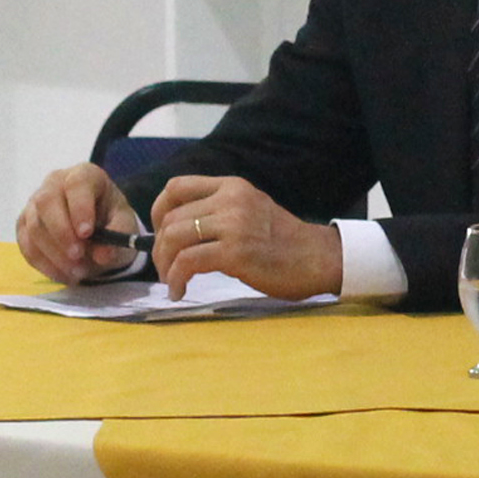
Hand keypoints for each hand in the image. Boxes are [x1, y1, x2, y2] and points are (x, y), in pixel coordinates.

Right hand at [16, 165, 140, 284]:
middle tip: (78, 256)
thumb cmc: (112, 219)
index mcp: (84, 175)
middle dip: (61, 233)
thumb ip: (118, 235)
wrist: (97, 229)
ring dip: (54, 253)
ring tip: (78, 272)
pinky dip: (44, 263)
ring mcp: (34, 203)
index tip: (87, 233)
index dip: (79, 208)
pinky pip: (26, 244)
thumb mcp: (124, 224)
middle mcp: (54, 183)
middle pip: (46, 203)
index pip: (76, 184)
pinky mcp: (23, 224)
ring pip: (34, 226)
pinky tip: (64, 275)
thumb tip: (103, 254)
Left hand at [149, 175, 344, 299]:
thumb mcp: (251, 210)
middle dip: (160, 247)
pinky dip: (176, 279)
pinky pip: (187, 263)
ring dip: (164, 265)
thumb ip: (219, 211)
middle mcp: (231, 200)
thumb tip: (175, 228)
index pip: (177, 187)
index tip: (161, 232)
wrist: (320, 259)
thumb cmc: (285, 242)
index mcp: (234, 187)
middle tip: (166, 268)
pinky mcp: (235, 253)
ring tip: (171, 281)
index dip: (158, 210)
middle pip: (170, 218)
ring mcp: (234, 226)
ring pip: (173, 239)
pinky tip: (179, 291)